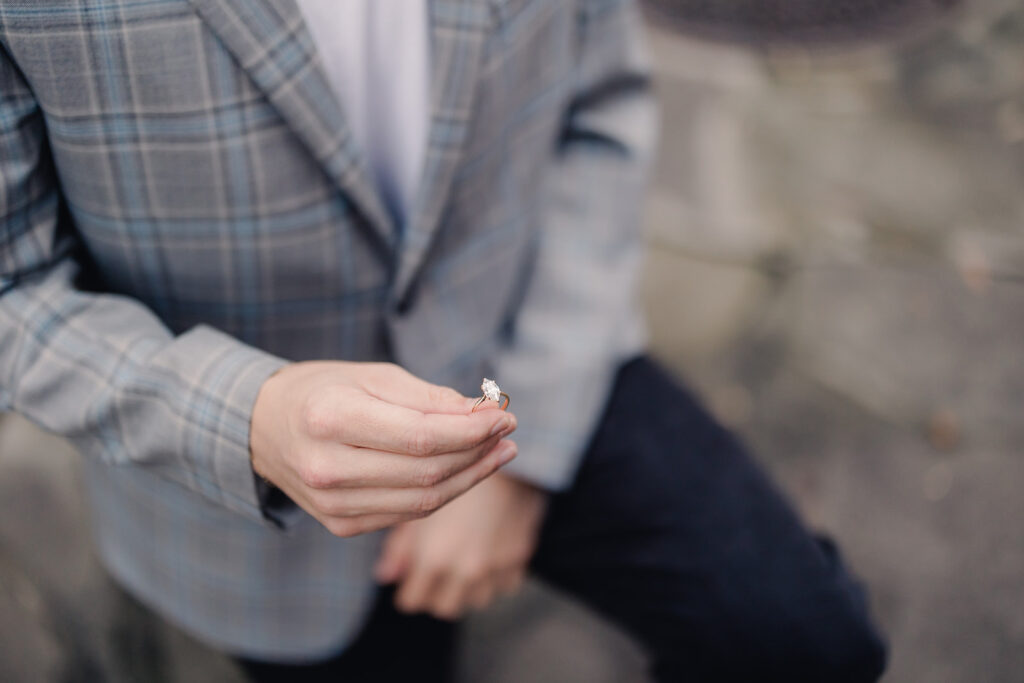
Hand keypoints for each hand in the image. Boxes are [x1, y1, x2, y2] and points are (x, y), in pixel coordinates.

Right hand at [250, 361, 517, 536]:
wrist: (263, 427)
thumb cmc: (323, 390)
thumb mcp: (371, 376)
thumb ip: (426, 397)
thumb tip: (481, 413)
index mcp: (331, 418)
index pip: (422, 436)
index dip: (472, 431)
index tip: (504, 416)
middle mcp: (327, 467)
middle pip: (427, 471)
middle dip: (478, 453)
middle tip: (507, 433)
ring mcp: (332, 504)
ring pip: (423, 500)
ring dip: (470, 478)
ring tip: (499, 453)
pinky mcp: (340, 524)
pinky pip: (407, 513)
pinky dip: (444, 493)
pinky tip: (466, 472)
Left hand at [374, 472, 547, 619]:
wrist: (506, 453)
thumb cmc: (452, 470)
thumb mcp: (420, 503)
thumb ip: (400, 545)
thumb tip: (385, 575)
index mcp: (435, 557)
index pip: (412, 600)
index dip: (409, 588)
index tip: (410, 578)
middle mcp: (466, 568)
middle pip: (444, 607)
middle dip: (437, 593)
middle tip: (435, 572)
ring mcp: (495, 565)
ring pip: (477, 600)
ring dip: (468, 587)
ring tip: (463, 560)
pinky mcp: (520, 556)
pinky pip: (505, 585)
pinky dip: (496, 576)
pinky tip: (489, 551)